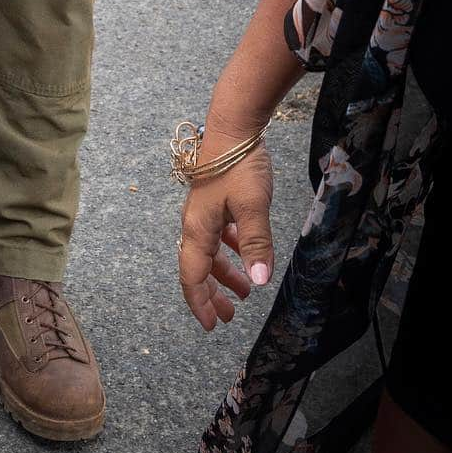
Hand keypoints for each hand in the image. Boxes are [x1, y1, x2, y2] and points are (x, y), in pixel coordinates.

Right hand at [178, 133, 273, 331]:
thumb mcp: (253, 206)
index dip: (201, 304)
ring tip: (243, 291)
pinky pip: (218, 234)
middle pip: (198, 268)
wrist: (233, 126)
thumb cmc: (239, 165)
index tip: (213, 326)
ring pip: (209, 252)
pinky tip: (245, 252)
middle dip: (212, 295)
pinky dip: (229, 249)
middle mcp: (195, 223)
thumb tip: (259, 283)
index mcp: (197, 229)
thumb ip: (255, 244)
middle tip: (230, 317)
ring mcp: (204, 211)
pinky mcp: (216, 199)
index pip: (192, 276)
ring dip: (223, 274)